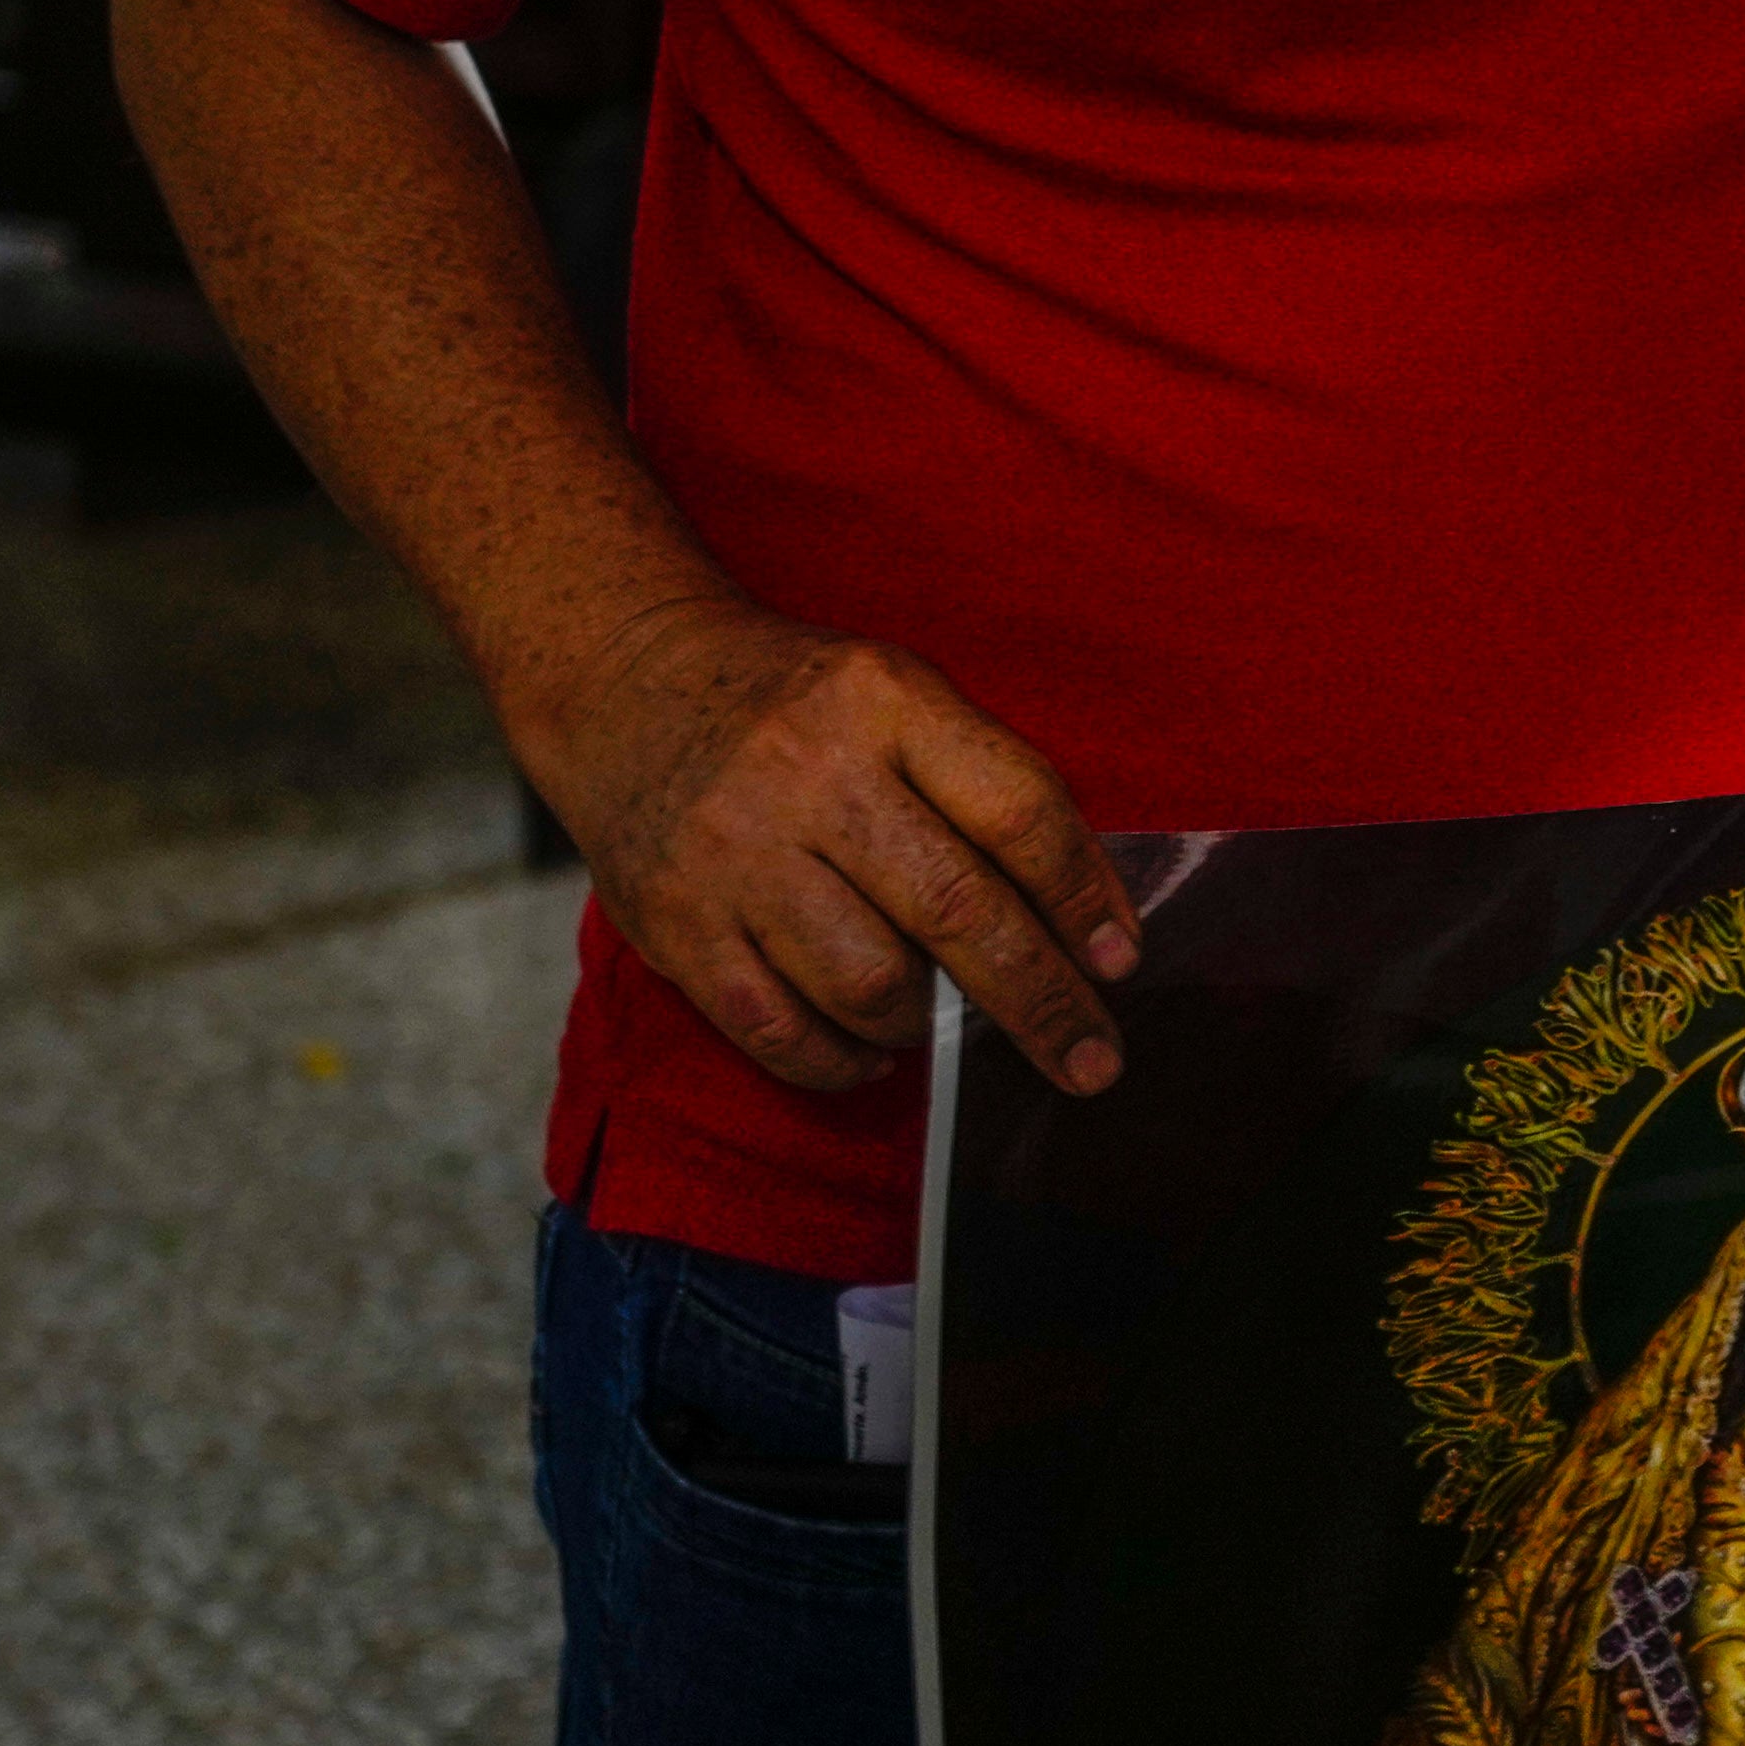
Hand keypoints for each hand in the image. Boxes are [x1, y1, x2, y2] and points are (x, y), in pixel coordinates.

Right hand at [526, 593, 1143, 1096]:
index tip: (1119, 961)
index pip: (1014, 806)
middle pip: (954, 910)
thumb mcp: (898, 695)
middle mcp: (809, 773)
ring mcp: (735, 853)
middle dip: (1040, 1001)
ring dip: (927, 1024)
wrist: (625, 682)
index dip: (1082, 895)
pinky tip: (869, 1049)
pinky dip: (842, 1061)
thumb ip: (984, 787)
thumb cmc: (797, 707)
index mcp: (884, 700)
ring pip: (870, 985)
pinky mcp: (675, 923)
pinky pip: (780, 1032)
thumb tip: (1086, 924)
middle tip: (1092, 1063)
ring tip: (937, 1017)